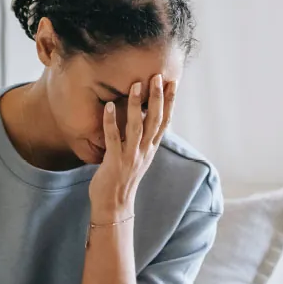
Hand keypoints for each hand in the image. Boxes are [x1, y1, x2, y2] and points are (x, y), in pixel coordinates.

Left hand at [88, 74, 175, 220]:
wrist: (114, 206)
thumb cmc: (122, 180)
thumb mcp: (138, 158)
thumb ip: (142, 141)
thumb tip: (144, 122)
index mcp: (150, 149)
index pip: (164, 121)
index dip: (170, 102)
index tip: (173, 82)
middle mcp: (144, 151)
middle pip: (155, 120)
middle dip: (158, 98)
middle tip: (158, 76)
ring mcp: (131, 156)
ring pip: (137, 127)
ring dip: (137, 105)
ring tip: (136, 85)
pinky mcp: (115, 161)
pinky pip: (113, 138)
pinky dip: (111, 121)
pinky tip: (109, 106)